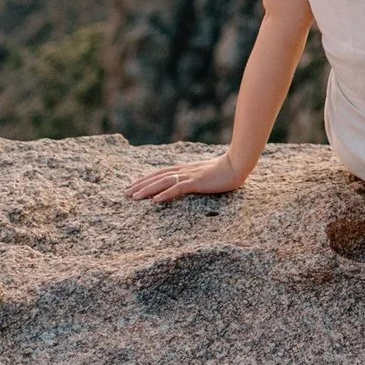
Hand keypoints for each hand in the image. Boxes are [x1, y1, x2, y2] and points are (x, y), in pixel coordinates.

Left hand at [126, 153, 247, 204]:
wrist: (238, 164)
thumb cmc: (226, 169)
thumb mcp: (207, 173)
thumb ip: (195, 176)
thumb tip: (187, 182)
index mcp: (185, 168)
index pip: (160, 173)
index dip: (146, 180)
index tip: (133, 186)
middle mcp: (184, 171)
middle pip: (157, 177)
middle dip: (140, 185)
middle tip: (125, 194)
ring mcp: (190, 176)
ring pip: (163, 182)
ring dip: (147, 190)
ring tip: (134, 197)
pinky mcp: (197, 182)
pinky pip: (178, 188)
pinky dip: (165, 194)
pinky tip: (155, 201)